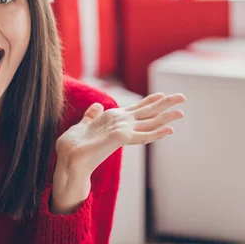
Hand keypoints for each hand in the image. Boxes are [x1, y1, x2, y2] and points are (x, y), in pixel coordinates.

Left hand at [55, 92, 185, 175]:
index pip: (136, 109)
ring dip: (167, 117)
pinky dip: (157, 133)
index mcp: (114, 120)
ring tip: (182, 112)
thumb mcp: (83, 125)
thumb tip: (97, 106)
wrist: (69, 160)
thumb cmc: (74, 145)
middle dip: (165, 104)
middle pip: (148, 112)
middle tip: (183, 97)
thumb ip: (91, 116)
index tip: (161, 94)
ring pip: (150, 123)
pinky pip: (143, 136)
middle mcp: (122, 126)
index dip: (149, 101)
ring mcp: (123, 132)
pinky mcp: (121, 139)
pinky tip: (170, 130)